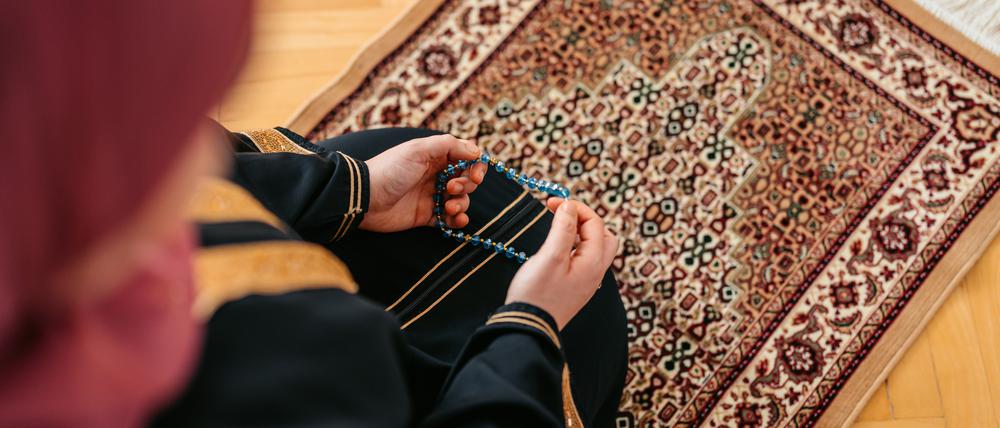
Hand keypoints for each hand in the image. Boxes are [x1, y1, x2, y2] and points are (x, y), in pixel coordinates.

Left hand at [360, 134, 487, 232]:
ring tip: (449, 207)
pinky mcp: (427, 216)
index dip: (476, 166)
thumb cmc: (389, 170)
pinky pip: (450, 219)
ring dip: (462, 204)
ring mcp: (432, 196)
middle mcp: (436, 175)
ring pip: (461, 200)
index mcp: (435, 156)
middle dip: (466, 185)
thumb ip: (449, 145)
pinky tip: (455, 220)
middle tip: (451, 188)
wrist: (364, 198)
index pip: (466, 158)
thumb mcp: (418, 150)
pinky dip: (458, 220)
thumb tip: (476, 151)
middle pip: (467, 180)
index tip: (475, 175)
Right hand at [505, 198, 617, 329]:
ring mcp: (587, 281)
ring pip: (594, 248)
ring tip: (558, 227)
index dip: (575, 207)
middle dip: (584, 219)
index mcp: (594, 262)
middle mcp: (596, 272)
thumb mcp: (550, 256)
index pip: (595, 223)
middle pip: (603, 235)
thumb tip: (569, 207)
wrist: (528, 328)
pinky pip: (584, 260)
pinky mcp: (576, 287)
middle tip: (560, 213)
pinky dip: (575, 246)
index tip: (551, 203)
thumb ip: (563, 228)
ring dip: (580, 232)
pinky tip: (557, 248)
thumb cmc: (537, 293)